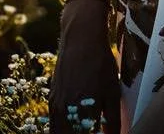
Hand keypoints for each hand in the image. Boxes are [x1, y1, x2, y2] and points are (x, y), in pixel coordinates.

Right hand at [48, 0, 121, 133]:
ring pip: (58, 130)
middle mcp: (64, 110)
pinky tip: (73, 123)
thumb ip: (112, 119)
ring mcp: (55, 104)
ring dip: (70, 131)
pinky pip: (54, 120)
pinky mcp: (51, 97)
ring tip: (84, 127)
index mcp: (80, 112)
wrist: (80, 38)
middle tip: (91, 130)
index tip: (99, 133)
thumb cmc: (100, 63)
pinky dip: (62, 126)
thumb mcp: (112, 91)